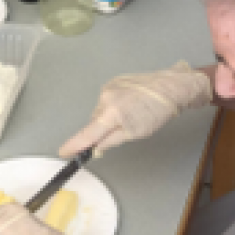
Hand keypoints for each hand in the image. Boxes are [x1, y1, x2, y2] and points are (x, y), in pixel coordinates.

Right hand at [59, 61, 212, 157]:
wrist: (171, 87)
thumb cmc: (157, 112)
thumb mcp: (135, 133)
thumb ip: (111, 141)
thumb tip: (95, 148)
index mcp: (110, 114)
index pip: (87, 133)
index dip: (74, 144)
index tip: (63, 152)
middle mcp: (104, 98)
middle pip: (94, 122)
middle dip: (101, 130)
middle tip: (121, 132)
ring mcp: (108, 87)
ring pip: (101, 110)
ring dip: (109, 117)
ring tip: (130, 116)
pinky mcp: (114, 82)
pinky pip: (107, 100)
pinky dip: (113, 106)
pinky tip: (129, 105)